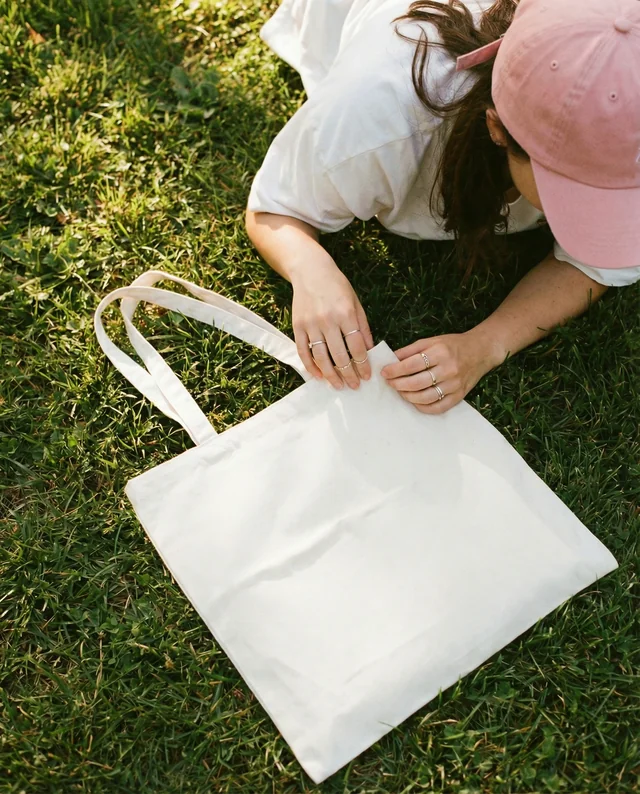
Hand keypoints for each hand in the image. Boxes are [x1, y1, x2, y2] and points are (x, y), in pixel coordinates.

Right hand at [291, 256, 374, 389]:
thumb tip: (369, 351)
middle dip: (348, 374)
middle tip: (354, 386)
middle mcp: (328, 321)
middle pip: (340, 356)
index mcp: (346, 314)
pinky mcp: (297, 326)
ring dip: (330, 375)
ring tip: (338, 386)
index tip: (366, 377)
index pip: (357, 347)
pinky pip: (303, 351)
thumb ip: (363, 327)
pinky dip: (310, 366)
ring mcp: (311, 324)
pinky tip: (318, 376)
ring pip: (321, 358)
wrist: (310, 271)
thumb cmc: (337, 286)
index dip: (363, 365)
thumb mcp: (355, 303)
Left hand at [381, 330, 502, 413]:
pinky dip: (424, 407)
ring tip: (400, 391)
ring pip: (426, 397)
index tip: (385, 372)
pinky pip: (439, 407)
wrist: (481, 351)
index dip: (395, 370)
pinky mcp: (459, 395)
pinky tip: (415, 401)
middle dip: (399, 384)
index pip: (412, 364)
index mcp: (440, 352)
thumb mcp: (432, 341)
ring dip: (408, 396)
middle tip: (390, 383)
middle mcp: (449, 369)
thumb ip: (411, 350)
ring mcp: (455, 384)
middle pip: (417, 382)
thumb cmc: (453, 345)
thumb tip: (391, 360)